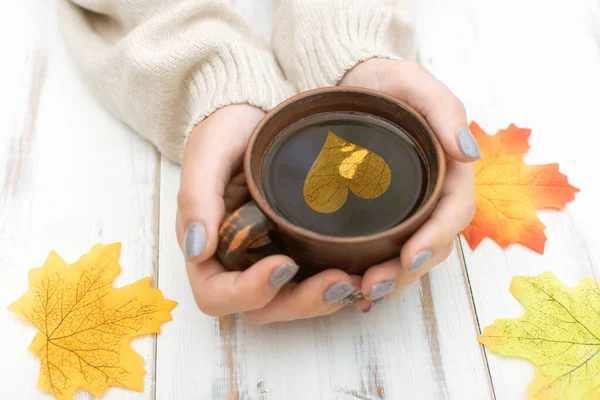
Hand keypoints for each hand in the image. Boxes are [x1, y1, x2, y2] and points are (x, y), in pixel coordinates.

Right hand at [176, 105, 365, 324]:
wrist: (260, 110)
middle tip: (338, 280)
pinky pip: (315, 279)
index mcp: (209, 247)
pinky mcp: (300, 247)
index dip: (248, 292)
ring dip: (324, 299)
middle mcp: (239, 261)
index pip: (216, 294)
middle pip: (262, 307)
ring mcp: (271, 256)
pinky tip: (362, 269)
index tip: (282, 264)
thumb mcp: (209, 151)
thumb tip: (197, 250)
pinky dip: (337, 282)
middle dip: (300, 302)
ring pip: (292, 300)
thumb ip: (196, 197)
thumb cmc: (228, 129)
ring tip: (357, 280)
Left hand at [339, 59, 477, 302]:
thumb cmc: (383, 82)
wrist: (348, 86)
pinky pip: (382, 249)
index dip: (436, 237)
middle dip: (407, 271)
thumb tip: (469, 152)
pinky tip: (353, 287)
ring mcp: (404, 207)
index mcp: (447, 169)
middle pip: (431, 243)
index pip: (453, 212)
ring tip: (363, 293)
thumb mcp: (412, 82)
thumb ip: (442, 109)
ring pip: (407, 254)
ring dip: (391, 280)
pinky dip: (372, 270)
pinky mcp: (377, 214)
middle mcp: (429, 194)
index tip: (410, 256)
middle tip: (374, 286)